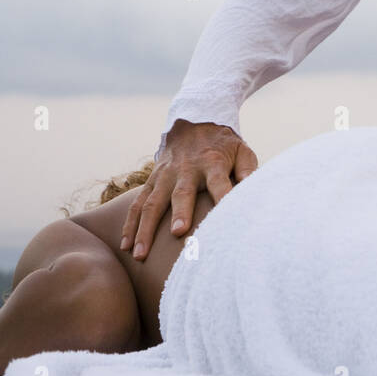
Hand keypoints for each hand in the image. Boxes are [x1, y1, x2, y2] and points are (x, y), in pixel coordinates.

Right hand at [120, 120, 257, 260]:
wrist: (195, 120)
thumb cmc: (223, 144)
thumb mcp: (241, 150)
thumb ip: (248, 170)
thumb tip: (252, 189)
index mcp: (213, 163)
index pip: (220, 183)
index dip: (223, 197)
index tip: (224, 218)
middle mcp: (187, 169)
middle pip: (182, 193)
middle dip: (180, 213)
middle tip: (178, 233)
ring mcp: (166, 175)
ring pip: (152, 203)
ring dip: (145, 229)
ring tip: (140, 254)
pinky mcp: (152, 179)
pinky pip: (137, 202)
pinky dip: (130, 224)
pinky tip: (125, 245)